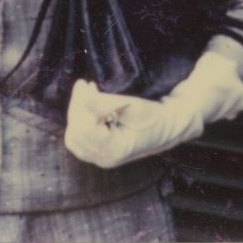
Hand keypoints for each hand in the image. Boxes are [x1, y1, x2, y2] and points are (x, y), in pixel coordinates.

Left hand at [63, 52, 242, 168]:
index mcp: (114, 150)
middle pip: (75, 133)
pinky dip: (80, 121)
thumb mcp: (132, 106)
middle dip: (77, 107)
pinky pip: (79, 139)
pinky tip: (88, 105)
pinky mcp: (100, 153)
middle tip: (86, 85)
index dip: (80, 105)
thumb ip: (104, 103)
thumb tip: (82, 95)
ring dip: (77, 113)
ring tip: (87, 92)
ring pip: (74, 137)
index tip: (86, 84)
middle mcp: (105, 158)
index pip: (83, 129)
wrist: (168, 128)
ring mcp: (101, 158)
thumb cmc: (154, 116)